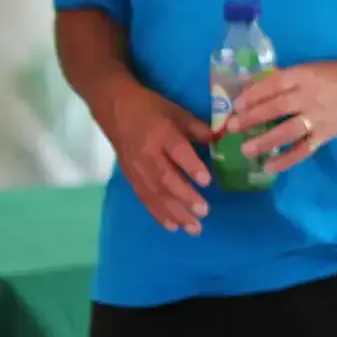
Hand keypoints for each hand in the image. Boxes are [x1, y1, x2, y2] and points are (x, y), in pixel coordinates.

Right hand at [97, 80, 212, 233]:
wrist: (114, 108)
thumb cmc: (151, 108)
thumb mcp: (177, 111)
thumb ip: (199, 129)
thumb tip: (222, 141)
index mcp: (161, 133)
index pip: (177, 152)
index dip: (191, 167)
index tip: (207, 182)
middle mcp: (148, 154)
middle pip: (166, 179)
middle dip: (185, 198)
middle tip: (204, 211)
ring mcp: (137, 168)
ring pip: (155, 194)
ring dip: (174, 212)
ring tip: (192, 227)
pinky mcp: (131, 177)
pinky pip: (145, 198)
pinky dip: (158, 213)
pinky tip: (172, 226)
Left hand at [231, 62, 336, 174]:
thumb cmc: (330, 75)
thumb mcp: (306, 69)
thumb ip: (281, 80)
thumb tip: (248, 89)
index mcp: (303, 76)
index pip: (274, 85)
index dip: (253, 95)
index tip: (235, 105)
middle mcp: (309, 97)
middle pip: (277, 108)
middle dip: (252, 119)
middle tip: (232, 128)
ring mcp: (318, 118)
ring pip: (288, 131)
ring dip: (266, 141)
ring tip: (246, 150)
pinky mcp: (324, 135)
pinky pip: (304, 150)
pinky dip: (287, 160)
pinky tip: (269, 167)